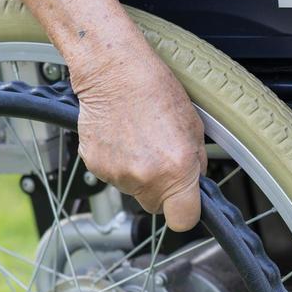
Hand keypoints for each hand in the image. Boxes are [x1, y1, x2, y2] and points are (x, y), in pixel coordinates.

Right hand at [71, 45, 206, 230]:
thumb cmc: (155, 90)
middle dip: (161, 190)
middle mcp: (146, 177)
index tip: (185, 204)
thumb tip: (193, 184)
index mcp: (177, 170)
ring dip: (138, 173)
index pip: (184, 220)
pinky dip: (117, 162)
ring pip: (133, 189)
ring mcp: (118, 174)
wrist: (114, 71)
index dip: (185, 212)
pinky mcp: (95, 165)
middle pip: (155, 206)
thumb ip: (196, 164)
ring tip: (140, 139)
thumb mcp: (194, 128)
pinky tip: (122, 137)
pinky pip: (112, 175)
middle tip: (160, 159)